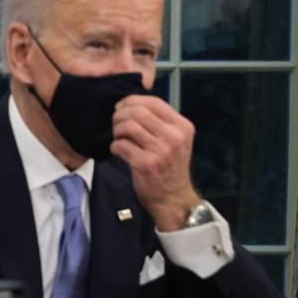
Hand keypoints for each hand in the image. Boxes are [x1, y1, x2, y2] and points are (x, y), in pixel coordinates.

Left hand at [110, 96, 200, 230]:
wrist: (172, 197)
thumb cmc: (169, 166)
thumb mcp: (175, 140)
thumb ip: (160, 122)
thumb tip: (131, 103)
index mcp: (182, 126)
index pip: (154, 102)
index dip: (132, 100)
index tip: (121, 107)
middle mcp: (174, 137)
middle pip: (138, 112)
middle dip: (120, 115)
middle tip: (115, 123)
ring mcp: (161, 151)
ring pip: (128, 126)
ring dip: (116, 130)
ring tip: (118, 137)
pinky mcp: (145, 164)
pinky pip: (121, 145)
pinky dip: (114, 146)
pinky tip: (118, 150)